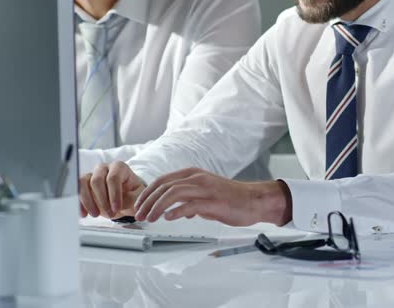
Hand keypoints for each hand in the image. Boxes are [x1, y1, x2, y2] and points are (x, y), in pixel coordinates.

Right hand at [80, 161, 145, 218]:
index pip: (113, 178)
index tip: (117, 209)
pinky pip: (76, 190)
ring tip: (96, 214)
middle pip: (96, 180)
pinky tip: (84, 214)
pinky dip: (79, 203)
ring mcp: (92, 175)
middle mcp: (104, 168)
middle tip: (110, 214)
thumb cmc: (133, 195)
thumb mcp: (138, 197)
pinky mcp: (83, 184)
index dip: (114, 194)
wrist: (125, 198)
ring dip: (88, 201)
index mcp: (119, 167)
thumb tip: (124, 204)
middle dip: (102, 200)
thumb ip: (132, 199)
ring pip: (83, 183)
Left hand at [133, 168, 291, 226]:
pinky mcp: (213, 202)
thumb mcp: (207, 195)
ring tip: (150, 218)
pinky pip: (190, 205)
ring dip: (157, 206)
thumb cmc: (232, 198)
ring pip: (173, 193)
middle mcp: (197, 178)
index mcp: (193, 174)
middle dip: (147, 201)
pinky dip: (176, 211)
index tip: (139, 205)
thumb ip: (191, 200)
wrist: (254, 200)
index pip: (163, 180)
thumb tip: (178, 212)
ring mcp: (205, 189)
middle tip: (139, 215)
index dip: (147, 193)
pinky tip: (168, 218)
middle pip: (164, 186)